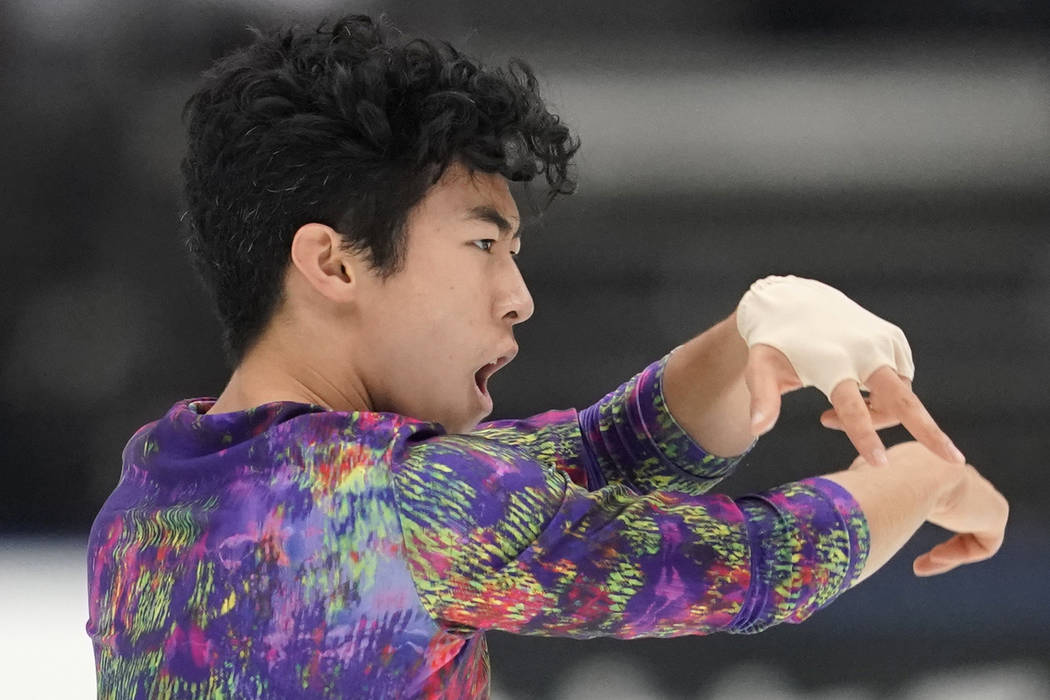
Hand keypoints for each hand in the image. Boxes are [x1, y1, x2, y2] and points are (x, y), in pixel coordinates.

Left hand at [735, 275, 965, 467]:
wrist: (794, 300)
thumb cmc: (773, 341)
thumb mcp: (760, 367)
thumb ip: (762, 398)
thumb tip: (756, 430)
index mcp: (831, 363)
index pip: (851, 406)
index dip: (864, 434)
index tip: (880, 463)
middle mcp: (865, 352)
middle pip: (902, 398)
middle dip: (928, 431)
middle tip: (954, 460)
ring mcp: (884, 343)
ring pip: (900, 396)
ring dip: (878, 415)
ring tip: (828, 418)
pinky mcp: (894, 339)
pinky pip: (901, 379)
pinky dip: (885, 396)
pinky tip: (854, 394)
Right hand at [851, 442, 1008, 576]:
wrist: (906, 479)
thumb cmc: (873, 479)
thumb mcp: (856, 476)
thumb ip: (857, 481)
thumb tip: (832, 491)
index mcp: (926, 458)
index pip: (928, 489)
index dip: (912, 512)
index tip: (897, 530)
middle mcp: (955, 468)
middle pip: (954, 509)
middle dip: (938, 538)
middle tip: (918, 562)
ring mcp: (979, 489)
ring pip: (969, 528)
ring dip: (947, 552)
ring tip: (921, 564)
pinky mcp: (995, 511)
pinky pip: (984, 543)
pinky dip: (958, 556)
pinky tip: (933, 557)